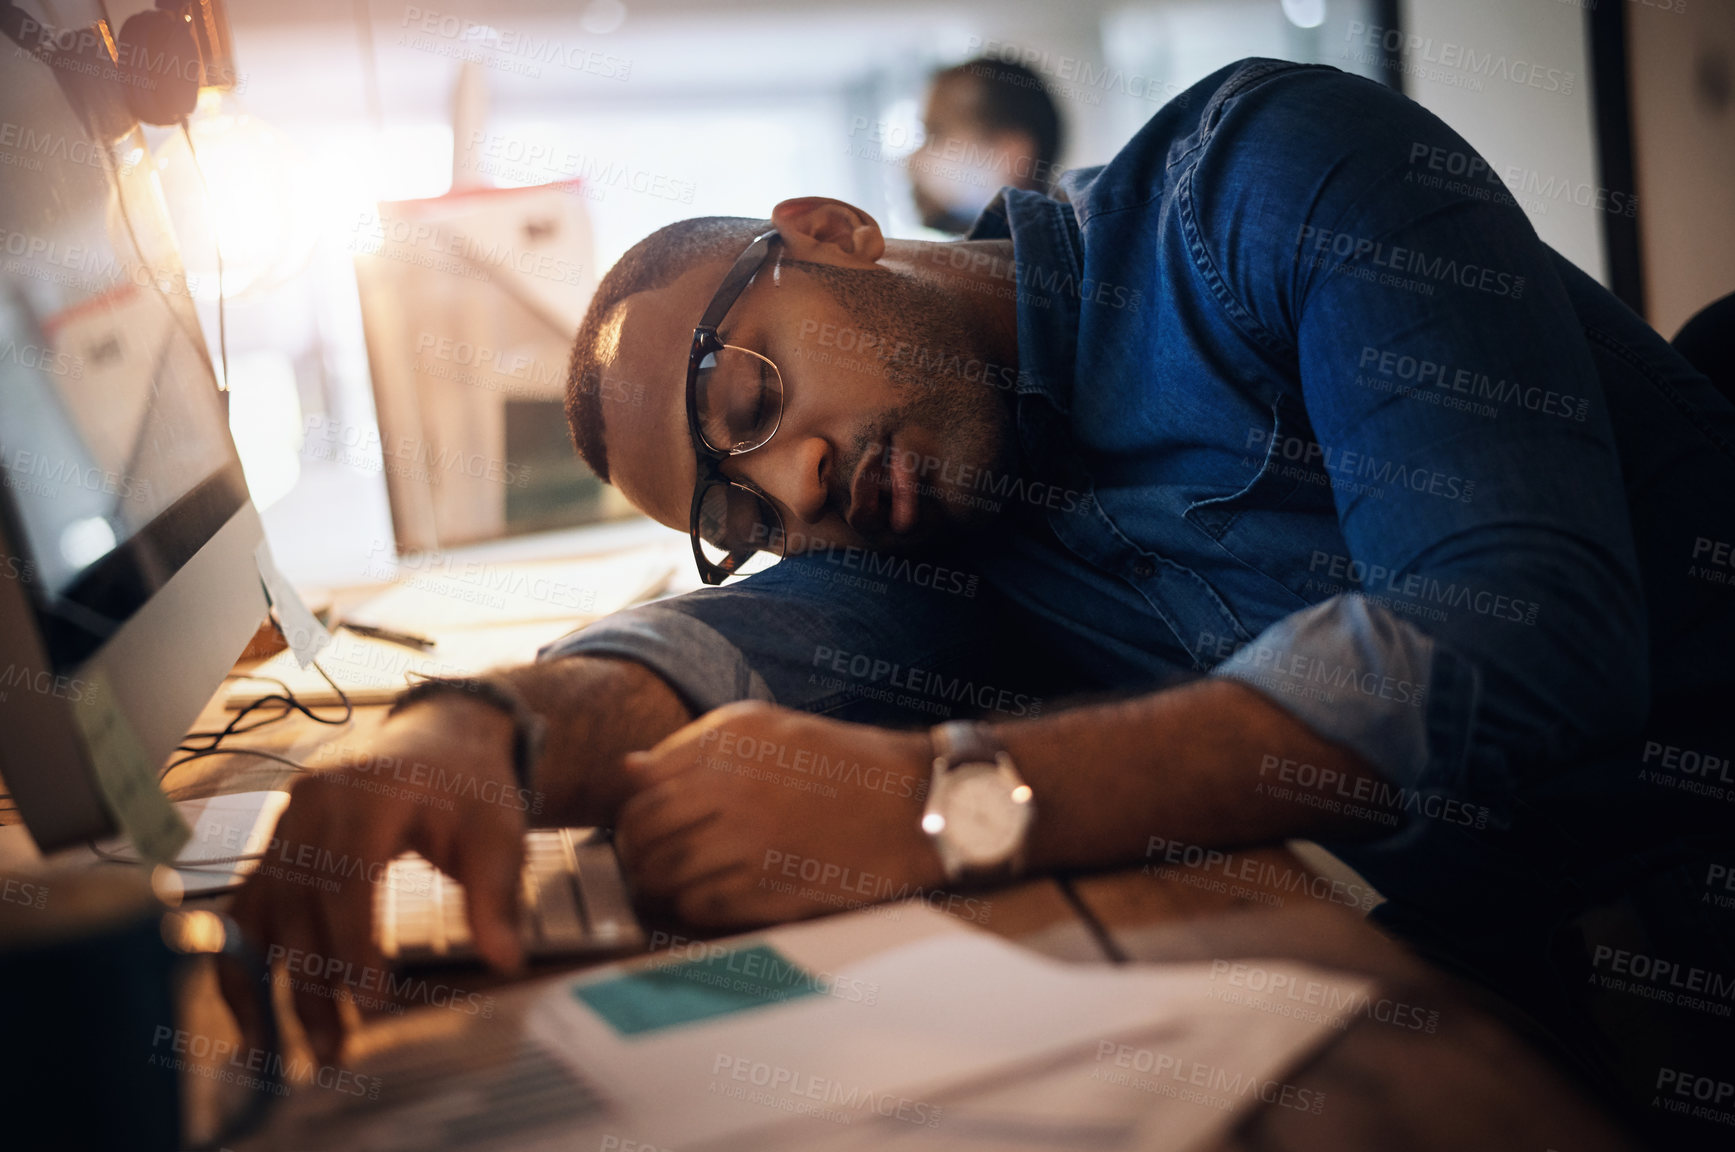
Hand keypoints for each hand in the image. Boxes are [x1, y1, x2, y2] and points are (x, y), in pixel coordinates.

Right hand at [221, 698, 528, 1062]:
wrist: (439, 738)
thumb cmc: (469, 786)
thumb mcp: (498, 830)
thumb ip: (496, 895)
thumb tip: (504, 960)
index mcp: (369, 792)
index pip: (348, 875)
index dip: (353, 941)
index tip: (371, 1001)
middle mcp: (312, 804)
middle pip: (299, 904)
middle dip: (312, 983)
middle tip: (334, 1051)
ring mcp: (283, 823)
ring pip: (261, 914)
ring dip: (268, 985)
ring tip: (284, 1053)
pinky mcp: (272, 844)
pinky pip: (243, 909)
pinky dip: (242, 962)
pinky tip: (253, 1017)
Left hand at [615, 701, 941, 926]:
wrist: (914, 805)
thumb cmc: (841, 766)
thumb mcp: (769, 730)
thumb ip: (694, 748)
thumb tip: (627, 770)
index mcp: (732, 741)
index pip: (641, 784)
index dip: (630, 809)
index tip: (640, 822)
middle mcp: (736, 787)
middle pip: (642, 830)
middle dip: (634, 849)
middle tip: (644, 859)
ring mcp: (752, 841)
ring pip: (663, 872)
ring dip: (656, 882)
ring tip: (669, 882)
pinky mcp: (771, 888)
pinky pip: (699, 905)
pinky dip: (691, 905)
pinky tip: (709, 894)